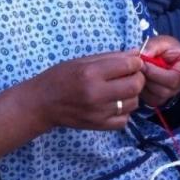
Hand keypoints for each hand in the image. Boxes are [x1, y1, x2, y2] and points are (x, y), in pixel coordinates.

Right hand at [25, 51, 144, 131]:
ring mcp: (98, 112)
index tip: (133, 63)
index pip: (128, 66)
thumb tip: (136, 54)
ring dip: (132, 95)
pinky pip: (124, 119)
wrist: (41, 104)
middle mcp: (95, 94)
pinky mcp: (98, 126)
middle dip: (138, 78)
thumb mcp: (81, 61)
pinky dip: (124, 111)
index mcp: (90, 73)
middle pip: (135, 85)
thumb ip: (110, 57)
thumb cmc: (60, 77)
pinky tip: (114, 104)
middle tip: (131, 76)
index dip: (136, 63)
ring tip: (120, 90)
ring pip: (133, 103)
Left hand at [139, 35, 179, 106]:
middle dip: (153, 72)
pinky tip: (142, 77)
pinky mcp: (161, 99)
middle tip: (142, 63)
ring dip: (146, 80)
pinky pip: (150, 98)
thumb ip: (153, 45)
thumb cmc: (165, 49)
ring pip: (160, 93)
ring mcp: (175, 92)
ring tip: (142, 68)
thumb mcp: (160, 42)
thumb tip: (144, 55)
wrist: (159, 59)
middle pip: (172, 82)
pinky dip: (142, 88)